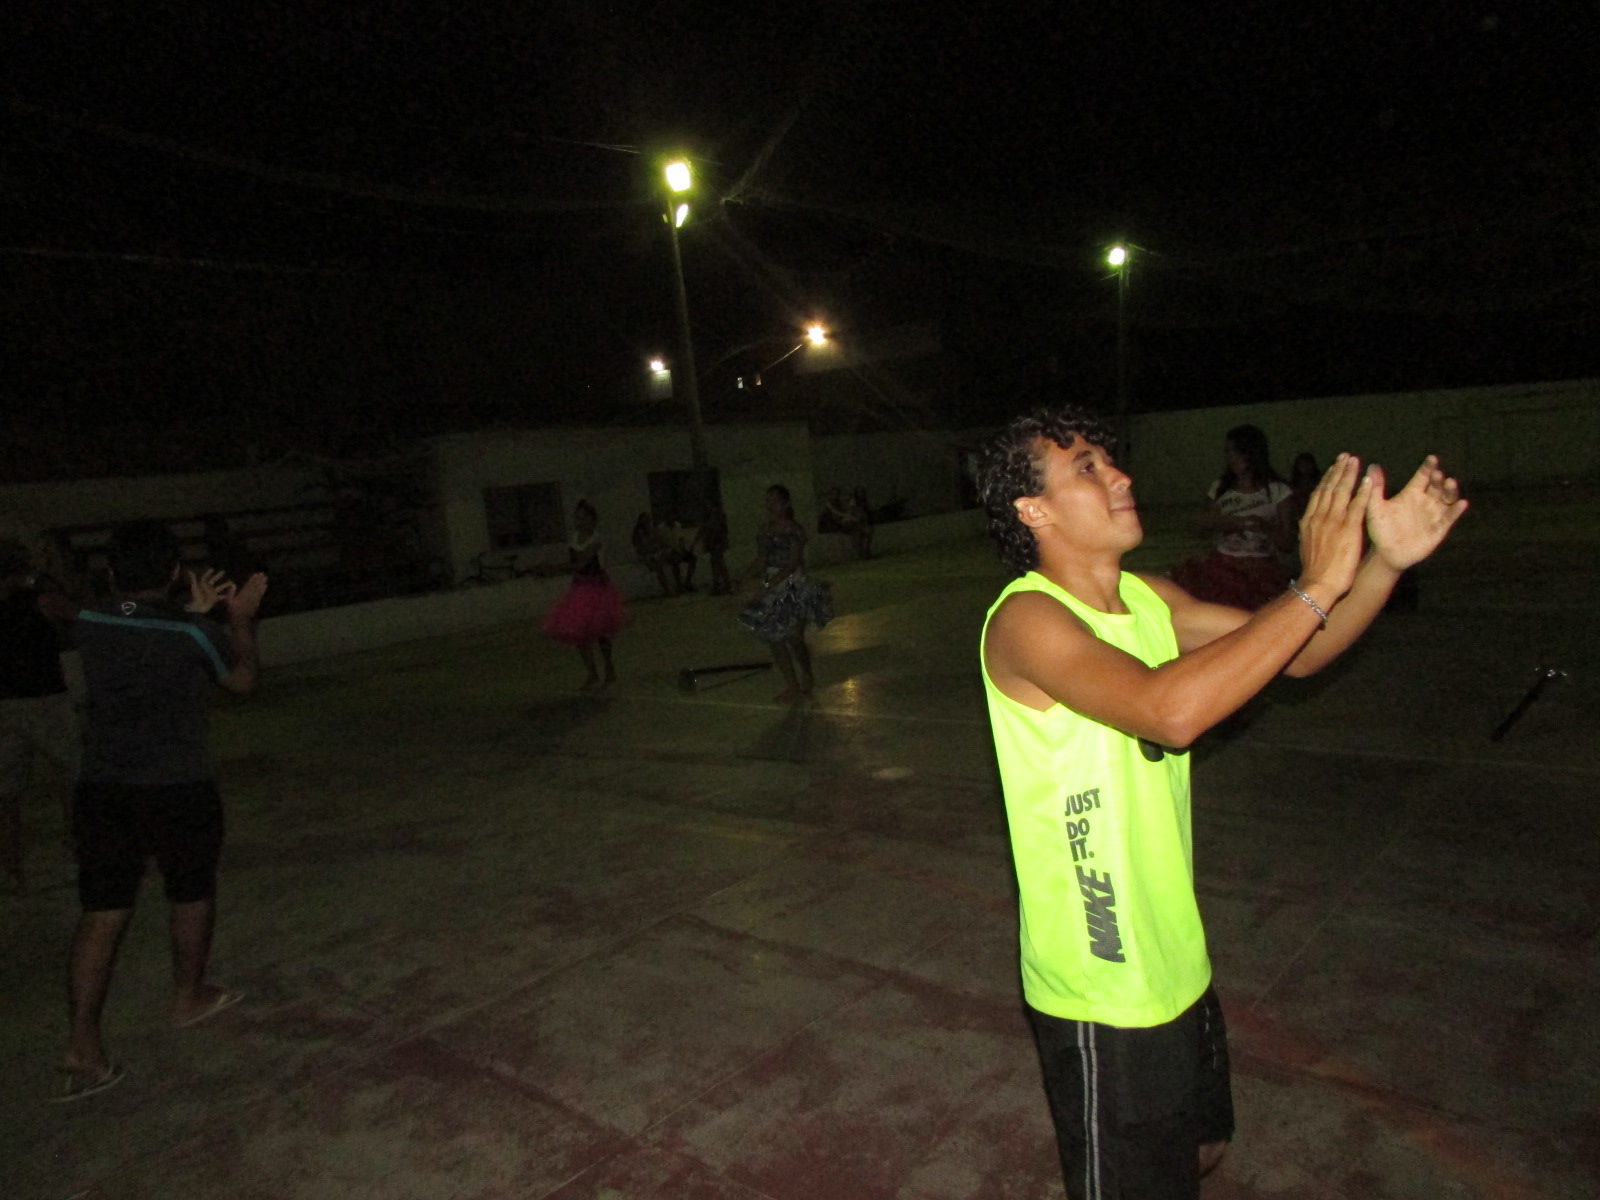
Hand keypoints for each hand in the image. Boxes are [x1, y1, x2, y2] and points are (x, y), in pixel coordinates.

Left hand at [184, 568, 235, 612]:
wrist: (198, 607)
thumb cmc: (196, 597)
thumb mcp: (195, 588)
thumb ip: (194, 580)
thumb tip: (190, 571)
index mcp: (203, 585)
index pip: (206, 577)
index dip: (208, 573)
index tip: (212, 569)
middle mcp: (208, 588)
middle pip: (214, 580)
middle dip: (218, 576)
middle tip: (223, 571)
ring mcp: (212, 593)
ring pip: (220, 587)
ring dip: (225, 585)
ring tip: (231, 582)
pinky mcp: (214, 599)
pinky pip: (221, 596)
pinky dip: (225, 596)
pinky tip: (230, 595)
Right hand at [226, 572, 268, 619]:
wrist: (241, 619)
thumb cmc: (233, 610)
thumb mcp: (229, 602)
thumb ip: (230, 593)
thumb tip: (233, 584)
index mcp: (243, 594)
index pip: (248, 585)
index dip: (252, 579)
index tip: (255, 574)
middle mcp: (250, 596)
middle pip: (255, 586)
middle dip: (259, 579)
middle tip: (262, 573)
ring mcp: (254, 599)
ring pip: (259, 589)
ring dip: (262, 583)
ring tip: (265, 578)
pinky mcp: (257, 603)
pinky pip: (261, 595)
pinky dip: (263, 590)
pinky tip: (265, 586)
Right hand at [1296, 453, 1373, 597]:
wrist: (1318, 583)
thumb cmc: (1315, 569)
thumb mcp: (1306, 545)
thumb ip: (1309, 531)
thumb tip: (1306, 523)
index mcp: (1309, 520)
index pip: (1319, 494)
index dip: (1327, 478)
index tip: (1333, 467)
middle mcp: (1320, 517)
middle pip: (1330, 488)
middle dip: (1338, 470)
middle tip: (1345, 456)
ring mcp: (1334, 522)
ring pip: (1342, 492)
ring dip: (1349, 475)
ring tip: (1355, 461)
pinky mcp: (1349, 529)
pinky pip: (1357, 506)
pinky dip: (1363, 492)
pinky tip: (1368, 481)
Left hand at [1366, 456, 1467, 569]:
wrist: (1386, 553)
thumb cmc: (1380, 529)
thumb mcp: (1375, 507)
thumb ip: (1376, 488)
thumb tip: (1372, 466)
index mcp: (1411, 493)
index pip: (1423, 476)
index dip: (1428, 467)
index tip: (1432, 458)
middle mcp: (1425, 501)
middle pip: (1437, 485)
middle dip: (1438, 479)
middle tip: (1437, 474)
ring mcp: (1434, 514)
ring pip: (1447, 498)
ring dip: (1450, 490)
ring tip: (1450, 482)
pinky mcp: (1439, 528)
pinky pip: (1449, 518)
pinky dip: (1456, 511)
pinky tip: (1461, 503)